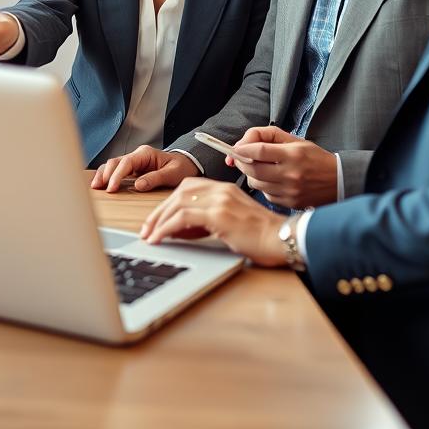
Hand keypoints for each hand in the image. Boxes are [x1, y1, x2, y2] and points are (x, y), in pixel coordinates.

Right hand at [90, 145, 198, 192]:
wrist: (187, 164)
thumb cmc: (181, 167)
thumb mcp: (173, 173)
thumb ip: (155, 178)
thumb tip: (138, 185)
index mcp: (146, 154)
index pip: (126, 162)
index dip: (117, 175)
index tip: (111, 188)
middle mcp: (137, 156)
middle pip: (115, 162)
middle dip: (105, 174)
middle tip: (99, 188)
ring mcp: (134, 162)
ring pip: (113, 165)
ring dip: (103, 175)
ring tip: (95, 187)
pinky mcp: (133, 170)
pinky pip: (117, 171)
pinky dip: (108, 176)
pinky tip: (101, 184)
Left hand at [140, 178, 286, 266]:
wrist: (281, 240)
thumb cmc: (261, 237)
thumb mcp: (231, 223)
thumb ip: (208, 220)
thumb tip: (180, 230)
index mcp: (225, 189)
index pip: (188, 188)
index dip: (169, 202)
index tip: (158, 219)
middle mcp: (221, 190)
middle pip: (179, 193)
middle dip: (159, 211)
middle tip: (147, 229)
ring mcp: (219, 200)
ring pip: (178, 204)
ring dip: (159, 220)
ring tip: (150, 236)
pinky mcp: (218, 214)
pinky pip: (182, 218)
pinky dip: (166, 228)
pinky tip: (159, 238)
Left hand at [227, 126, 337, 208]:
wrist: (338, 180)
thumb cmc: (315, 157)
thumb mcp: (295, 140)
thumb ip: (268, 137)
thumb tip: (244, 144)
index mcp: (293, 154)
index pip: (258, 151)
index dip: (242, 149)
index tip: (236, 148)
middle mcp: (291, 174)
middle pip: (253, 170)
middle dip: (242, 162)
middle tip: (241, 158)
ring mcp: (290, 191)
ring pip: (256, 184)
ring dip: (251, 175)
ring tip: (257, 168)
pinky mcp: (290, 203)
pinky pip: (266, 195)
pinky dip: (263, 187)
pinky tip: (271, 180)